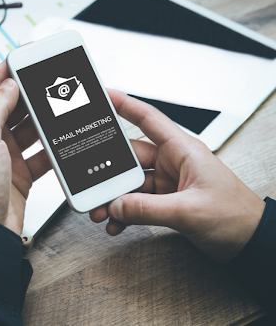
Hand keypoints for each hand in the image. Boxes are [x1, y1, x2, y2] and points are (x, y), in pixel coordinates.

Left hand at [0, 62, 51, 234]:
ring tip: (60, 108)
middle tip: (52, 82)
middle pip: (13, 105)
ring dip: (44, 120)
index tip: (27, 55)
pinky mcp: (21, 172)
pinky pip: (40, 153)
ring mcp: (4, 154)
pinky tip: (61, 141)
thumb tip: (9, 84)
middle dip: (31, 93)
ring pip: (29, 128)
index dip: (8, 69)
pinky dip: (51, 147)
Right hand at [89, 89, 265, 262]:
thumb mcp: (189, 211)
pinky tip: (116, 223)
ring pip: (130, 184)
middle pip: (130, 159)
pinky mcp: (166, 202)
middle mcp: (173, 163)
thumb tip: (116, 206)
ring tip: (100, 211)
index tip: (104, 97)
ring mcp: (168, 183)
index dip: (125, 105)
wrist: (251, 243)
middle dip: (108, 173)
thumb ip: (148, 209)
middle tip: (90, 183)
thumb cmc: (236, 217)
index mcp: (183, 151)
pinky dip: (124, 214)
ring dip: (113, 198)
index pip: (149, 119)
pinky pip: (136, 204)